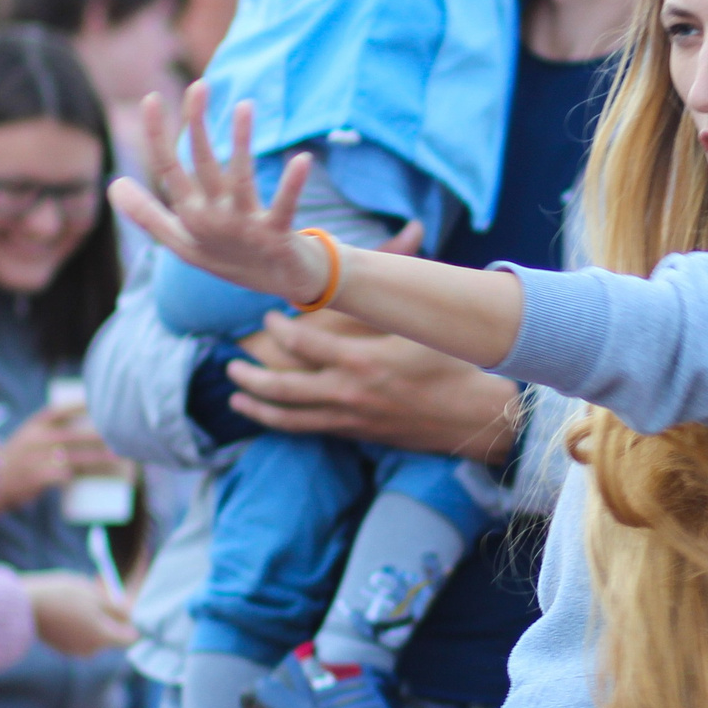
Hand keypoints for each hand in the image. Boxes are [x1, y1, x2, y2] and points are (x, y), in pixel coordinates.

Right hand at [0, 404, 113, 512]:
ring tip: (120, 456)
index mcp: (33, 425)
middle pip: (75, 435)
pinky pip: (66, 476)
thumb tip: (86, 424)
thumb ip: (50, 430)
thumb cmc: (20, 458)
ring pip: (76, 457)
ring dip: (100, 458)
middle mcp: (36, 439)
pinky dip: (83, 476)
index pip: (60, 410)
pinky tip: (99, 478)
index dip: (80, 405)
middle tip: (122, 435)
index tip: (100, 402)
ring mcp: (38, 459)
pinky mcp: (39, 477)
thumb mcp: (29, 437)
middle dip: (100, 436)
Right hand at [19, 572, 136, 657]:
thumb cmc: (62, 596)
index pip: (132, 637)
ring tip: (83, 593)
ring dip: (96, 615)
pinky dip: (81, 621)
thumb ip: (117, 608)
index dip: (135, 619)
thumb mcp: (95, 596)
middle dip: (112, 612)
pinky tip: (69, 604)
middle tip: (101, 587)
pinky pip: (80, 634)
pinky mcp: (61, 646)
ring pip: (96, 632)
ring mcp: (74, 649)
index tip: (127, 601)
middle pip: (113, 633)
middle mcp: (90, 650)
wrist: (23, 604)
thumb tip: (132, 616)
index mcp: (103, 638)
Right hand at [110, 82, 332, 306]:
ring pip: (240, 179)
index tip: (150, 98)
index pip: (168, 169)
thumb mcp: (182, 241)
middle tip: (200, 85)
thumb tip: (114, 186)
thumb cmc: (230, 258)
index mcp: (190, 215)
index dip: (157, 136)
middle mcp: (214, 219)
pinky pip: (285, 206)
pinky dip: (293, 184)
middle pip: (202, 165)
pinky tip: (302, 159)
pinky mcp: (278, 235)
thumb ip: (148, 215)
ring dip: (241, 142)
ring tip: (246, 105)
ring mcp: (245, 228)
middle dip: (197, 125)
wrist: (280, 285)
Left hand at [230, 309, 522, 459]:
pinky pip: (311, 430)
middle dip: (250, 377)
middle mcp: (347, 394)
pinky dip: (286, 424)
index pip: (300, 343)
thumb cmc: (454, 367)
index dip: (277, 328)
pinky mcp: (358, 434)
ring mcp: (350, 420)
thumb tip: (363, 273)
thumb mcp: (420, 329)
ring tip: (235, 399)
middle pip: (281, 389)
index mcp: (360, 362)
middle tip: (230, 363)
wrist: (477, 417)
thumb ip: (386, 303)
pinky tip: (273, 418)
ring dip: (257, 409)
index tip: (266, 316)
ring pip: (290, 418)